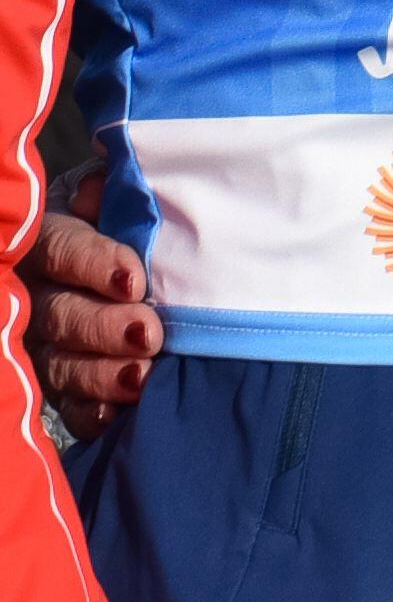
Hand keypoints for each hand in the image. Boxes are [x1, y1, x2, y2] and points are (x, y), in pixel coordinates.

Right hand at [21, 168, 156, 435]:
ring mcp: (42, 346)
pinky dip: (92, 412)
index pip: (59, 249)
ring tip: (142, 376)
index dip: (93, 263)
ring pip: (60, 364)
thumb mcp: (122, 202)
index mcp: (46, 242)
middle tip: (148, 332)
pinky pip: (68, 407)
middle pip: (59, 314)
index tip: (134, 279)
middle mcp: (34, 297)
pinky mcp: (60, 387)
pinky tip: (116, 414)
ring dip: (101, 374)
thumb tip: (101, 187)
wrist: (132, 265)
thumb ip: (117, 195)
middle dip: (103, 327)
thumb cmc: (133, 224)